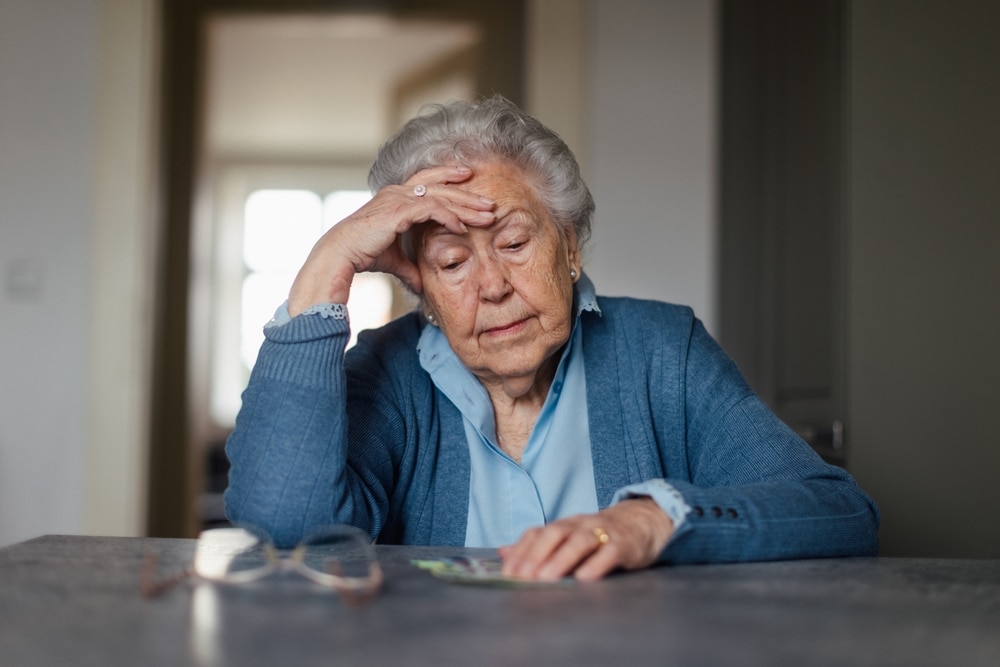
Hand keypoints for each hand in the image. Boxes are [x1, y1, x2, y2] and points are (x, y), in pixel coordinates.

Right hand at [287, 164, 495, 315]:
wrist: (342, 254)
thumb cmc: (363, 255)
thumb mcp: (394, 260)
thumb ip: (410, 267)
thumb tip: (422, 285)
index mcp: (396, 196)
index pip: (428, 181)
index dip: (449, 178)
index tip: (470, 181)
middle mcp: (398, 192)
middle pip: (440, 186)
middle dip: (467, 194)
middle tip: (490, 203)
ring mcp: (398, 198)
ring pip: (441, 195)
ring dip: (466, 205)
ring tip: (486, 215)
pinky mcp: (399, 210)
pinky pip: (432, 208)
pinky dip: (449, 217)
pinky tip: (462, 227)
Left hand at [498, 498, 674, 581]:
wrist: (642, 522)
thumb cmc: (599, 536)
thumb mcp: (568, 538)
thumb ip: (537, 546)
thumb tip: (503, 553)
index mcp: (564, 525)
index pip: (538, 532)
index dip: (522, 551)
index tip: (508, 572)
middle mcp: (580, 525)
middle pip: (555, 533)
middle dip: (536, 555)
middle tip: (523, 577)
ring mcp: (603, 532)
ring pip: (579, 541)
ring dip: (560, 560)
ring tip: (546, 578)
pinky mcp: (624, 544)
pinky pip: (609, 552)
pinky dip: (596, 565)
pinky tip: (584, 579)